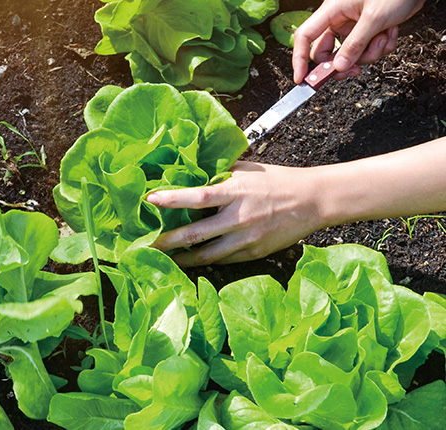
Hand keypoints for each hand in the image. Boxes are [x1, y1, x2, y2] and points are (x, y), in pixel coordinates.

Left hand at [146, 162, 325, 266]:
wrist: (313, 201)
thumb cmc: (277, 181)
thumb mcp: (247, 170)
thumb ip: (219, 174)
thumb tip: (190, 172)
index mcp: (235, 192)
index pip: (197, 196)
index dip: (172, 199)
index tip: (150, 200)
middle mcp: (238, 218)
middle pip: (195, 234)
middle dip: (167, 242)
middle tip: (146, 245)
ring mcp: (246, 240)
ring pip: (205, 255)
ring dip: (182, 259)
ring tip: (164, 259)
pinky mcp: (253, 254)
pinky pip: (222, 261)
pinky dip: (204, 261)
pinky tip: (191, 260)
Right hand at [292, 0, 424, 82]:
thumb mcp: (375, 18)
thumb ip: (355, 45)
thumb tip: (339, 68)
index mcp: (332, 11)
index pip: (305, 37)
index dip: (299, 59)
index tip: (301, 79)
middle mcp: (338, 19)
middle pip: (327, 52)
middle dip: (344, 63)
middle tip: (356, 70)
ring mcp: (352, 26)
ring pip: (349, 54)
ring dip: (370, 53)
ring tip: (384, 37)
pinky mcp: (365, 30)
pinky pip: (365, 50)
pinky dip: (379, 47)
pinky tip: (390, 32)